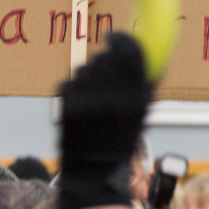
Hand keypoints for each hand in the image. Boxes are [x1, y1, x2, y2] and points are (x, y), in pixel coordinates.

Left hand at [58, 33, 153, 208]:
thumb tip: (139, 49)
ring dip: (86, 78)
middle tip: (102, 74)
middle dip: (102, 62)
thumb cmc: (121, 141)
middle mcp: (115, 95)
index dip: (120, 38)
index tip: (111, 37)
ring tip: (91, 99)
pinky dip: (71, 91)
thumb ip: (141, 82)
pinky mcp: (68, 107)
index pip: (130, 50)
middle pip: (104, 57)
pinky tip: (78, 107)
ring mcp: (90, 100)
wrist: (96, 172)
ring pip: (82, 69)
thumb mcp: (142, 112)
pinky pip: (66, 84)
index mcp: (138, 95)